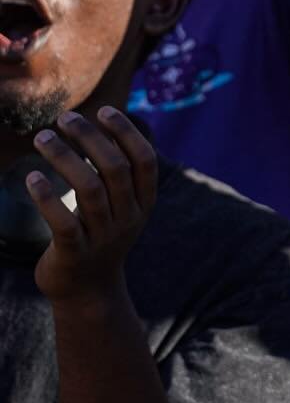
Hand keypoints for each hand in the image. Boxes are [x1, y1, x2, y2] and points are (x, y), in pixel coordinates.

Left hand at [28, 107, 158, 303]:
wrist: (88, 292)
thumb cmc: (99, 236)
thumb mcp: (119, 207)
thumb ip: (117, 174)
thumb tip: (103, 124)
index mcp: (143, 203)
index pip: (144, 160)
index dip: (126, 132)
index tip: (103, 110)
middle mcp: (127, 218)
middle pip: (114, 168)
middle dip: (89, 137)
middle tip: (63, 118)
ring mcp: (102, 237)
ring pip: (88, 189)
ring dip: (63, 157)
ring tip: (42, 138)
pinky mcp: (74, 253)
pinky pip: (62, 221)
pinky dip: (46, 196)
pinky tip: (32, 177)